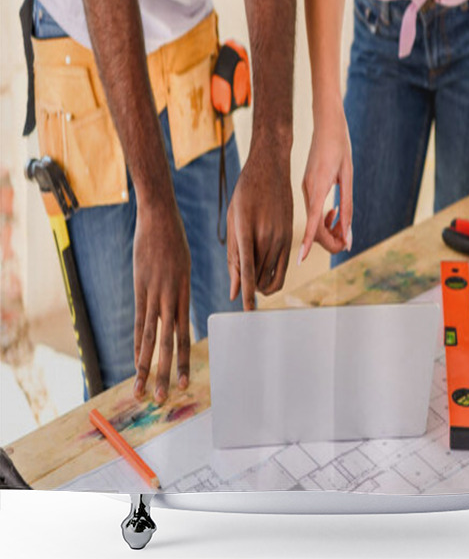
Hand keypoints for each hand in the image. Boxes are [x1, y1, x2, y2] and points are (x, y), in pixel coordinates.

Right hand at [132, 198, 190, 403]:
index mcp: (185, 293)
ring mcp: (156, 294)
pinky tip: (136, 361)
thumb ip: (176, 288)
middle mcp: (173, 298)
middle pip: (171, 342)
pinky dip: (138, 343)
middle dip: (169, 372)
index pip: (185, 335)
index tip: (186, 382)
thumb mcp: (180, 265)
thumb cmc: (172, 239)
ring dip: (148, 366)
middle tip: (167, 398)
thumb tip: (172, 306)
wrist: (161, 218)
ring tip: (145, 390)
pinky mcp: (141, 288)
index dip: (185, 360)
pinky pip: (140, 321)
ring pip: (154, 337)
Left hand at [227, 146, 292, 308]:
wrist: (271, 168)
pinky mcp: (290, 237)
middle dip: (249, 288)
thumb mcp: (233, 221)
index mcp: (247, 230)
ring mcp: (282, 237)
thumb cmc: (246, 193)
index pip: (247, 271)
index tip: (245, 310)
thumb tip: (234, 289)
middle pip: (259, 278)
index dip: (246, 294)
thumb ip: (232, 256)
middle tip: (241, 285)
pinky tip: (263, 274)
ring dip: (261, 285)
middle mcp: (267, 236)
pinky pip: (284, 269)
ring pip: (272, 277)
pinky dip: (273, 278)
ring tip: (251, 279)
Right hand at [299, 101, 352, 262]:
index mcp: (317, 187)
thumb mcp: (348, 177)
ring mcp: (305, 188)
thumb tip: (348, 235)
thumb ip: (347, 207)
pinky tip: (335, 211)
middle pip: (314, 227)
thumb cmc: (341, 146)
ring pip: (313, 220)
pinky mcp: (307, 185)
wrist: (327, 122)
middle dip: (329, 240)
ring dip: (328, 229)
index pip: (311, 223)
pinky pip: (313, 210)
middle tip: (348, 240)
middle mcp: (307, 190)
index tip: (299, 261)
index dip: (306, 243)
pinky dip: (324, 218)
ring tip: (343, 224)